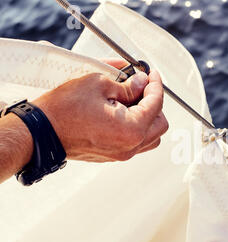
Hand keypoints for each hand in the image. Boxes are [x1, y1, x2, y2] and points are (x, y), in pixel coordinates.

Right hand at [32, 66, 167, 161]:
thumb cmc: (64, 109)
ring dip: (148, 118)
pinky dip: (136, 127)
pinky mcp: (112, 156)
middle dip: (155, 103)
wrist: (41, 132)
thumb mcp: (99, 83)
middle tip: (142, 87)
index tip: (151, 74)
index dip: (155, 84)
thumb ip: (127, 85)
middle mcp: (131, 146)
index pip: (156, 103)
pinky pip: (136, 143)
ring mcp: (122, 154)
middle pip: (160, 124)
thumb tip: (141, 82)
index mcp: (132, 129)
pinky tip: (122, 112)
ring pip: (151, 137)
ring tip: (132, 100)